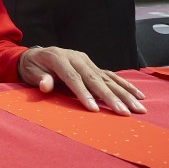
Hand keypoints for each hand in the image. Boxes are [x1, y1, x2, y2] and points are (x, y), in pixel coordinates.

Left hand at [18, 46, 146, 115]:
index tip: (94, 109)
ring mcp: (87, 61)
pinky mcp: (93, 66)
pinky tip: (138, 95)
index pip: (73, 78)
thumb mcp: (30, 71)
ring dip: (124, 94)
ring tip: (138, 108)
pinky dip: (125, 86)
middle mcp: (76, 58)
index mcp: (59, 58)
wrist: (36, 55)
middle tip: (124, 113)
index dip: (84, 94)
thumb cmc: (33, 66)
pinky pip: (111, 76)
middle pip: (95, 79)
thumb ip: (40, 78)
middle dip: (111, 97)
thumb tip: (45, 85)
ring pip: (107, 78)